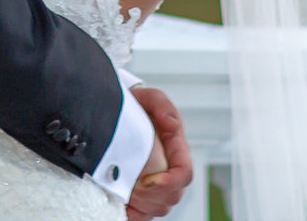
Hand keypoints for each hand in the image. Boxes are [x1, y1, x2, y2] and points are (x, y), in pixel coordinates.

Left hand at [125, 85, 192, 220]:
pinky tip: (123, 204)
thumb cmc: (137, 106)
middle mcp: (170, 168)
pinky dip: (134, 213)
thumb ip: (161, 103)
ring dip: (143, 204)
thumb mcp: (147, 97)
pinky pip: (144, 214)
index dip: (169, 181)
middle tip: (130, 186)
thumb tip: (172, 123)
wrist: (122, 114)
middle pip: (172, 195)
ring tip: (124, 191)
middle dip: (151, 195)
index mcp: (176, 147)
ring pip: (160, 207)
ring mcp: (158, 183)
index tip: (149, 180)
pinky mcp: (144, 194)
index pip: (184, 172)